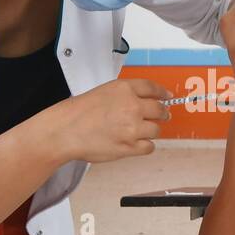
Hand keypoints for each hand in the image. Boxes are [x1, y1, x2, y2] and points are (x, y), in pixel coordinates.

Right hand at [49, 78, 171, 163]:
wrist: (66, 131)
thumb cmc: (79, 112)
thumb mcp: (104, 92)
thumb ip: (125, 95)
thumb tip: (145, 102)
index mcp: (125, 89)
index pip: (152, 88)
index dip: (163, 93)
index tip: (168, 97)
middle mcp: (132, 106)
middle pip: (160, 110)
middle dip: (162, 113)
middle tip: (162, 116)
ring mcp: (133, 128)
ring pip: (156, 130)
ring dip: (151, 131)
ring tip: (139, 131)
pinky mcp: (130, 146)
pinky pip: (149, 147)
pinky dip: (145, 145)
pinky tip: (136, 143)